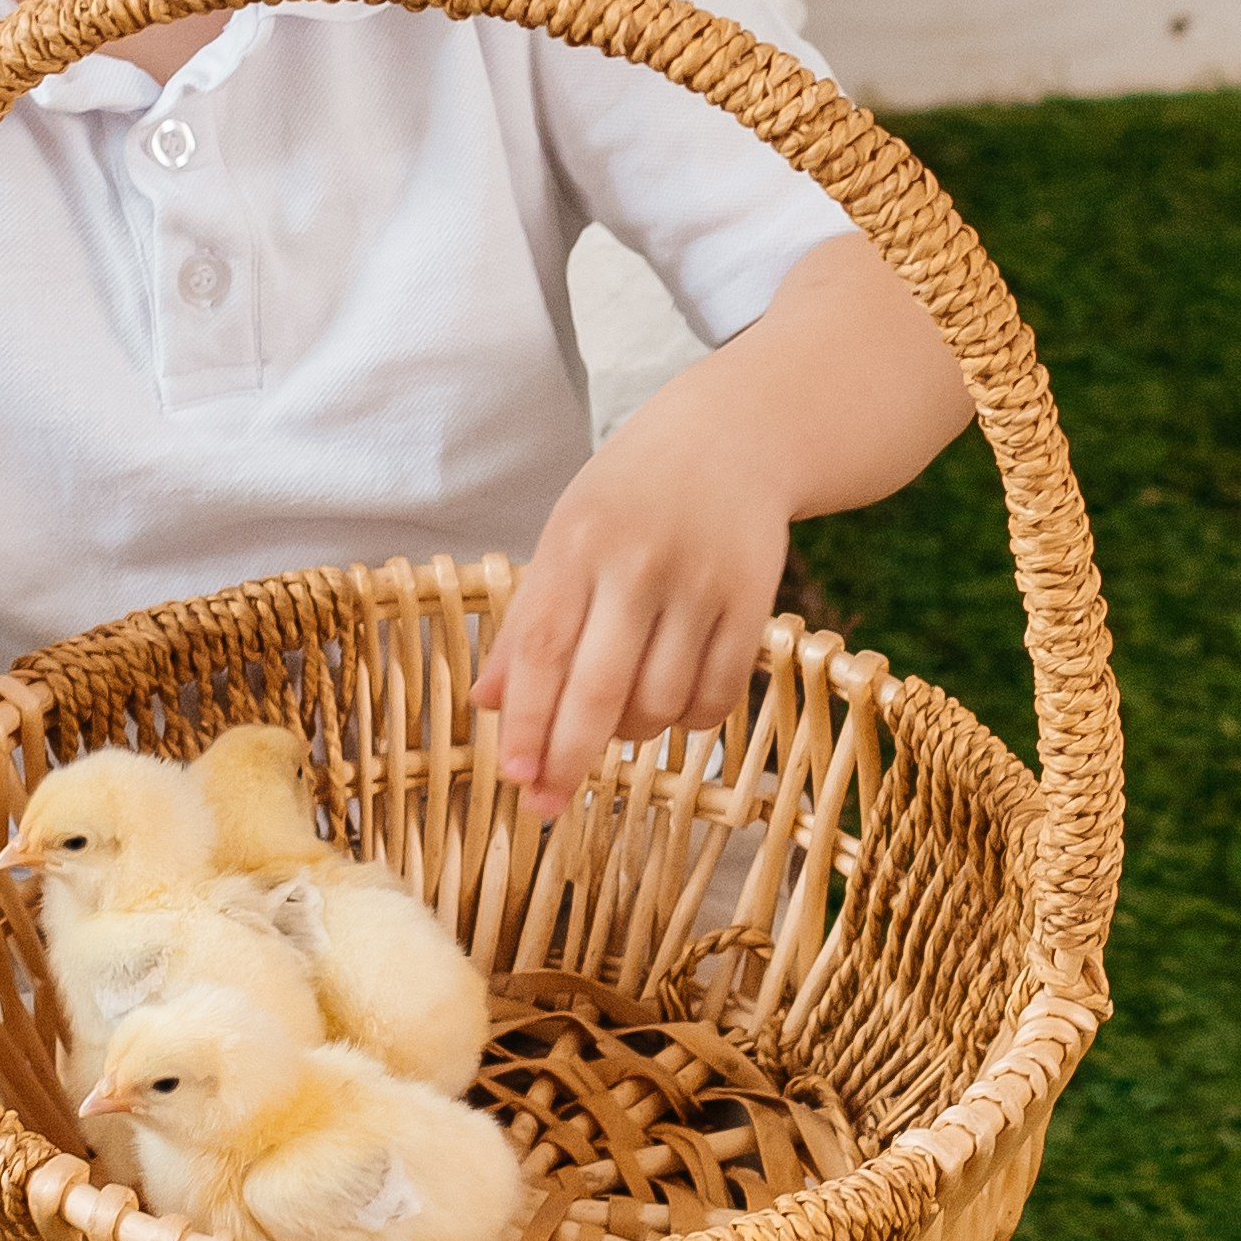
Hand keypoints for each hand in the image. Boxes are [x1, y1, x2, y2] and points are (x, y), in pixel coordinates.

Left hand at [474, 377, 788, 818]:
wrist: (733, 435)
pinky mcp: (753, 600)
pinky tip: (672, 706)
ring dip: (632, 734)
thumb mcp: (568, 534)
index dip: (525, 720)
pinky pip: (717, 694)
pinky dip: (689, 720)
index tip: (512, 777)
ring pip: (660, 702)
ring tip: (619, 718)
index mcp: (577, 541)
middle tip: (545, 805)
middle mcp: (637, 562)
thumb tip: (487, 703)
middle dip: (567, 757)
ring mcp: (700, 582)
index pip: (540, 647)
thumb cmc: (632, 493)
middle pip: (598, 687)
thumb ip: (528, 619)